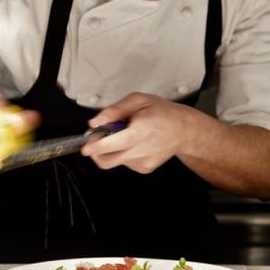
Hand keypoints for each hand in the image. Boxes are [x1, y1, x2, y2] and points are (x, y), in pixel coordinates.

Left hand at [81, 92, 196, 173]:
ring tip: (126, 135)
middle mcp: (142, 149)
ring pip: (114, 161)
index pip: (115, 143)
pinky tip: (134, 143)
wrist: (183, 131)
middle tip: (98, 137)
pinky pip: (124, 163)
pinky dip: (122, 153)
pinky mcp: (144, 169)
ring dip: (112, 149)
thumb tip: (95, 122)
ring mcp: (143, 162)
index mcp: (142, 130)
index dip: (97, 146)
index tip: (86, 147)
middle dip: (96, 151)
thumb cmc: (161, 113)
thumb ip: (114, 110)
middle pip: (108, 160)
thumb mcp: (138, 100)